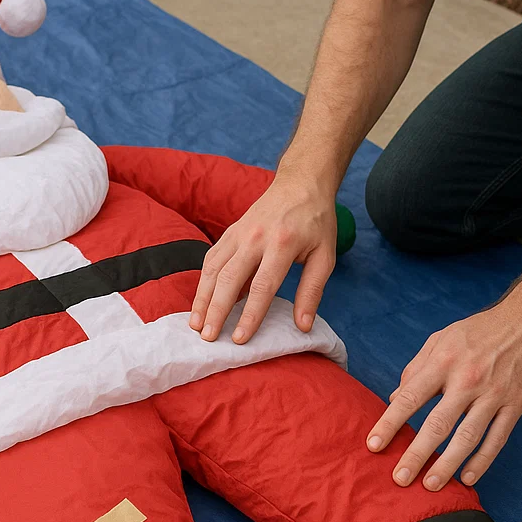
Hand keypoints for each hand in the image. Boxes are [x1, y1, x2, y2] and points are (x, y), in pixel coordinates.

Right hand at [190, 175, 338, 343]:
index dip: (250, 314)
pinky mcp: (229, 232)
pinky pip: (211, 259)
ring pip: (213, 269)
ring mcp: (238, 233)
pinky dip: (203, 282)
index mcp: (282, 244)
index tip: (239, 338)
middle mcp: (255, 237)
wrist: (301, 183)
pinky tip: (200, 301)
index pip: (262, 286)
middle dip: (216, 310)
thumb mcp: (325, 256)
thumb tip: (302, 326)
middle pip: (229, 279)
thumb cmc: (316, 222)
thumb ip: (312, 291)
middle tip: (208, 337)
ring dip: (202, 298)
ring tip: (196, 324)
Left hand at [366, 298, 521, 488]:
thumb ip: (414, 370)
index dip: (390, 423)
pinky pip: (497, 438)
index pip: (410, 398)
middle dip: (417, 453)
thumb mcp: (439, 340)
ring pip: (468, 436)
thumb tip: (394, 400)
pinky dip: (483, 460)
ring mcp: (493, 395)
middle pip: (438, 424)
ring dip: (448, 464)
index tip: (374, 445)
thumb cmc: (477, 332)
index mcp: (443, 362)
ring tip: (431, 485)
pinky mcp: (515, 405)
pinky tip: (467, 478)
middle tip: (400, 478)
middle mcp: (467, 380)